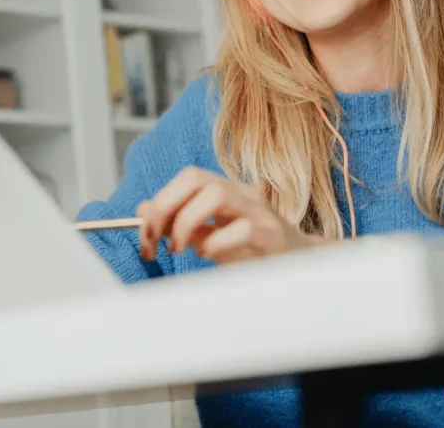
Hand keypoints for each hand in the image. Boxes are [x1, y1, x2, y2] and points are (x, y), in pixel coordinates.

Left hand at [136, 166, 324, 264]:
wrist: (300, 265)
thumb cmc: (252, 250)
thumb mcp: (210, 235)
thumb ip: (180, 223)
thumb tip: (143, 213)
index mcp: (226, 189)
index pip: (187, 178)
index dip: (159, 201)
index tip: (146, 234)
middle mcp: (242, 193)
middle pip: (196, 177)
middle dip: (166, 206)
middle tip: (158, 239)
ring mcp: (260, 211)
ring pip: (216, 194)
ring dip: (187, 222)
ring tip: (182, 248)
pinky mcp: (273, 235)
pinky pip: (242, 228)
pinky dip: (216, 242)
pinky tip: (209, 255)